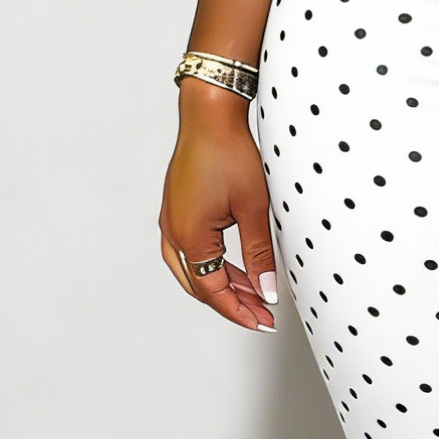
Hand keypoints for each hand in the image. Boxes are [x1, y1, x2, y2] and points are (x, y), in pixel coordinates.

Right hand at [158, 82, 278, 330]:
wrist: (209, 116)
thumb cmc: (228, 153)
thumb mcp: (254, 209)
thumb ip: (259, 254)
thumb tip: (267, 290)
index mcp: (189, 236)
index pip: (213, 290)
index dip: (239, 311)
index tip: (262, 323)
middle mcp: (173, 232)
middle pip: (200, 285)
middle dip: (231, 303)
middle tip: (261, 315)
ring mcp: (171, 221)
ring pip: (194, 270)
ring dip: (222, 285)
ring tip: (254, 294)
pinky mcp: (177, 210)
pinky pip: (191, 251)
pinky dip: (214, 265)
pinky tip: (236, 269)